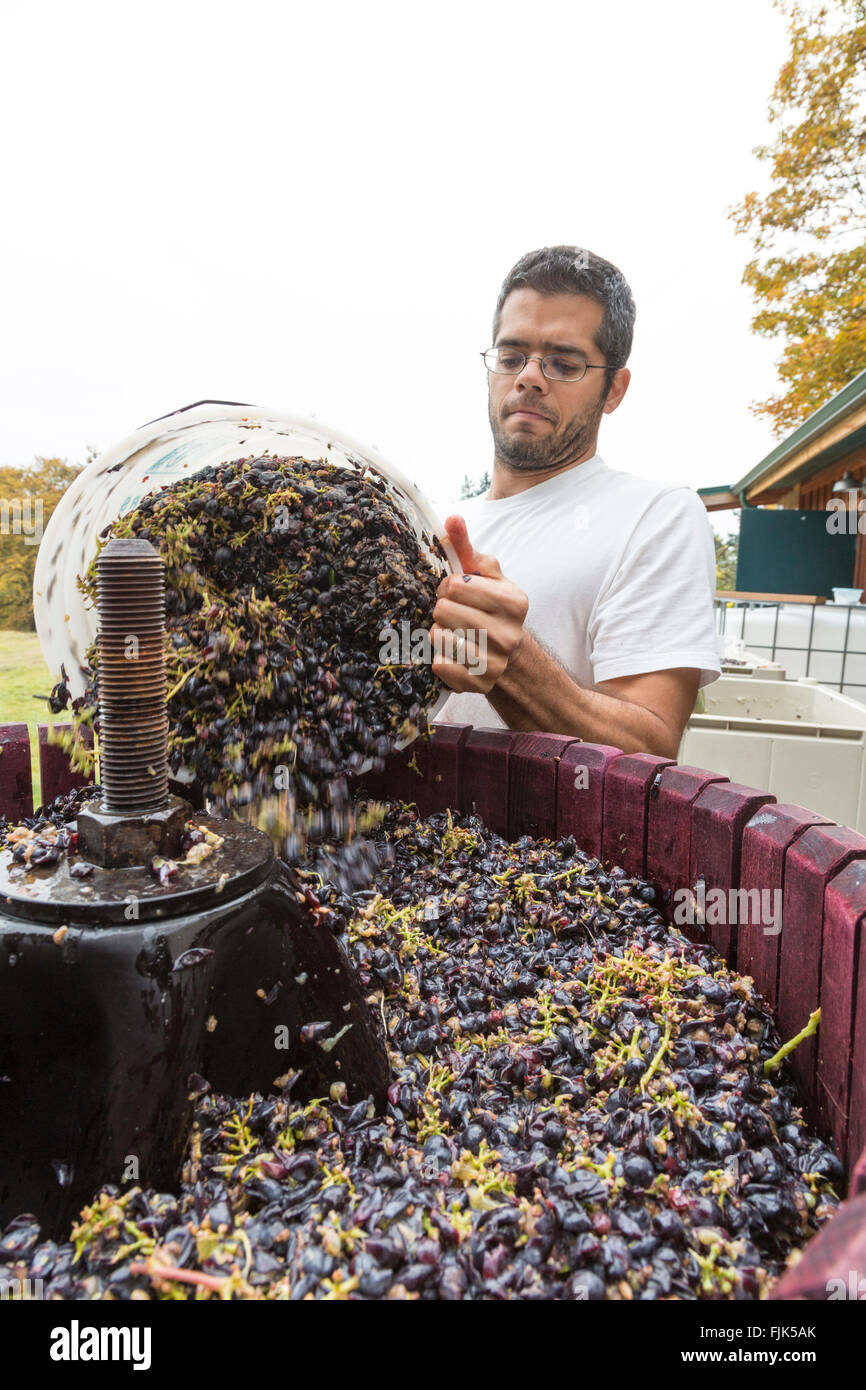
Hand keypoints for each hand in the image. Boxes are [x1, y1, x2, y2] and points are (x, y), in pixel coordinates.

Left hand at [430, 515, 528, 693]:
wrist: (507, 656)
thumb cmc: (489, 608)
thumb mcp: (484, 576)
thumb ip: (466, 548)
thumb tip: (452, 518)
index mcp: (513, 601)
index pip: (456, 585)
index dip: (447, 587)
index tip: (455, 592)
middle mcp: (509, 633)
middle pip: (444, 611)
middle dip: (441, 610)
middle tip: (451, 614)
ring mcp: (496, 662)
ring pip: (439, 638)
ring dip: (438, 634)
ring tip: (451, 633)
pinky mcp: (479, 684)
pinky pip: (441, 666)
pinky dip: (439, 659)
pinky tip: (451, 654)